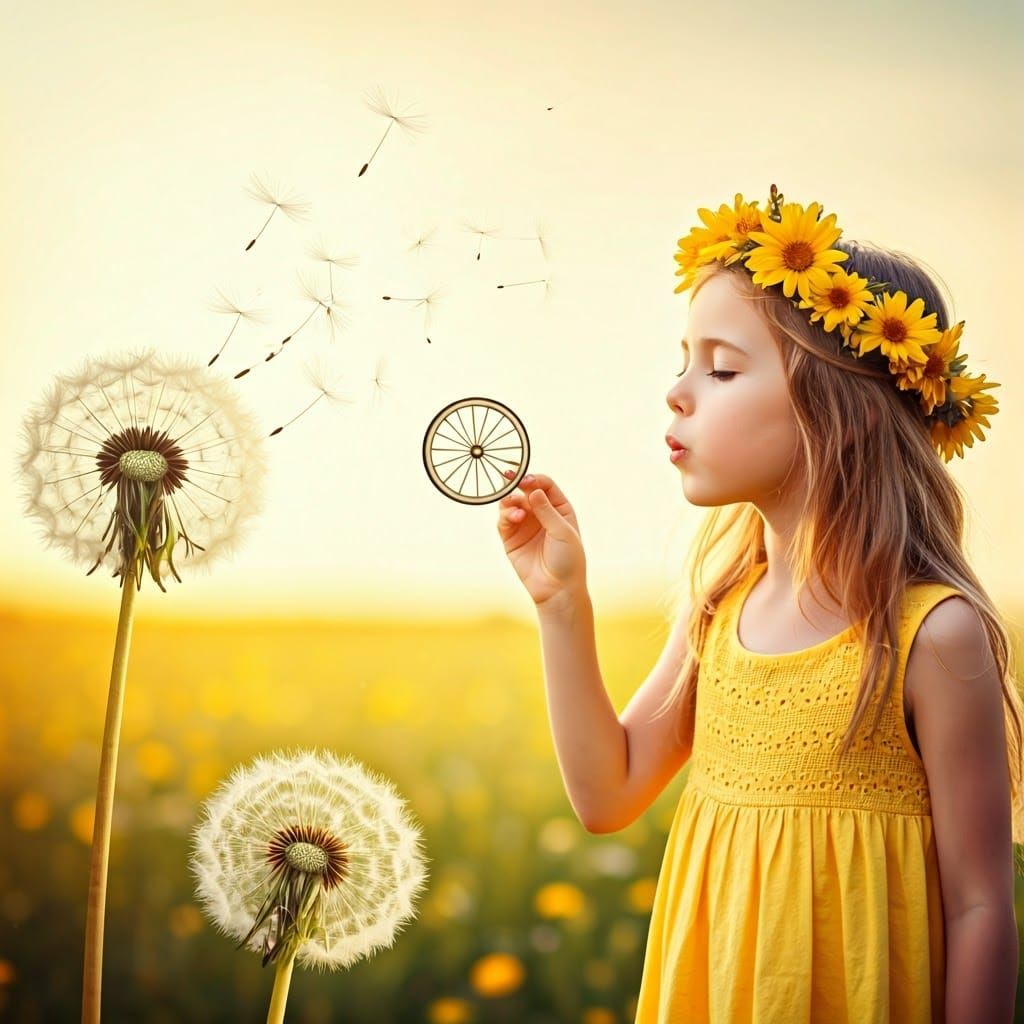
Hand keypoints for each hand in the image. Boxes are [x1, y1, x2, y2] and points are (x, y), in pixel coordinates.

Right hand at [496, 470, 586, 608]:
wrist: (557, 589)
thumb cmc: (568, 560)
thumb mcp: (562, 531)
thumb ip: (546, 510)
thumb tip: (533, 490)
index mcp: (559, 508)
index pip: (544, 485)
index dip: (534, 479)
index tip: (526, 479)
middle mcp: (540, 514)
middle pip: (525, 491)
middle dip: (516, 484)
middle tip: (508, 479)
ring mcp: (525, 525)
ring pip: (511, 504)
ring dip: (510, 500)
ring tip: (514, 507)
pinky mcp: (511, 538)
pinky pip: (503, 521)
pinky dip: (506, 515)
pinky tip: (514, 518)